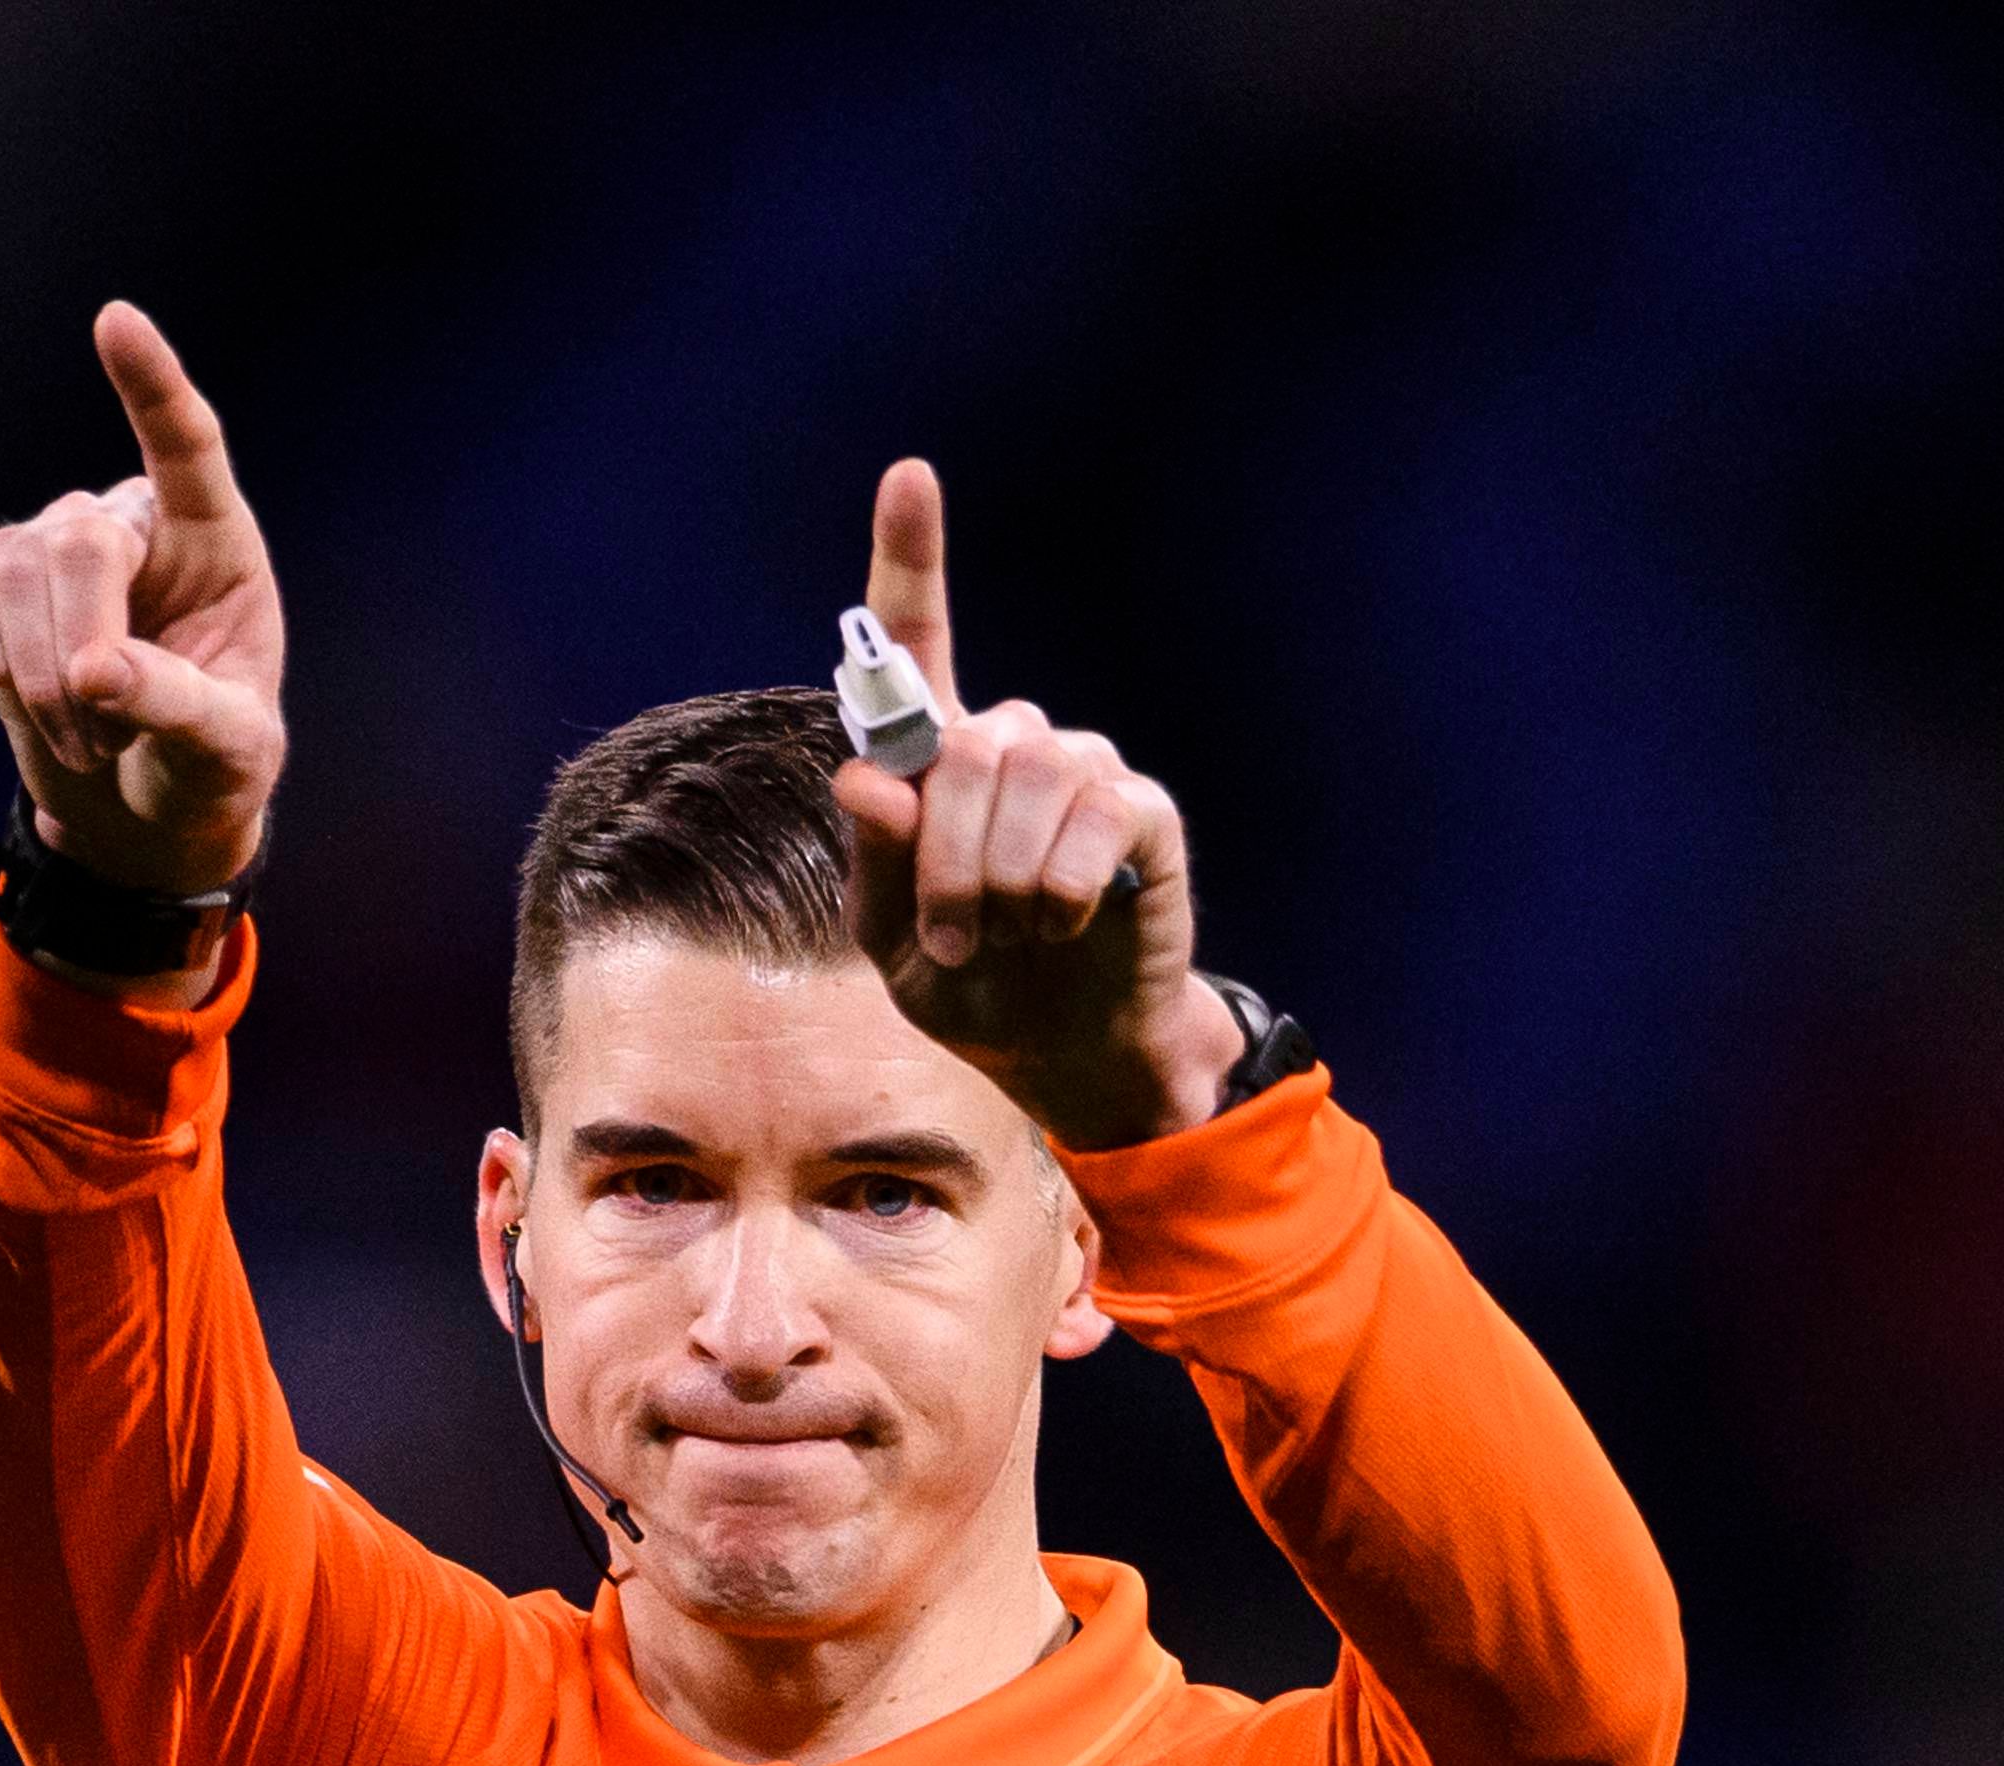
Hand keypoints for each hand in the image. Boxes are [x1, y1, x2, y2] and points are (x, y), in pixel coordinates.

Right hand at [0, 302, 286, 909]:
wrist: (145, 806)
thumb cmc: (209, 764)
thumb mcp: (227, 751)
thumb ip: (178, 706)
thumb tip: (92, 669)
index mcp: (214, 540)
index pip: (185, 445)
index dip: (151, 386)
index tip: (115, 321)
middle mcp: (133, 522)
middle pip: (78, 543)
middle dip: (78, 649)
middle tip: (104, 736)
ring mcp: (52, 544)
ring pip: (12, 574)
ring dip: (39, 684)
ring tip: (90, 739)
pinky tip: (28, 700)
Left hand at [827, 460, 1245, 1148]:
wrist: (1063, 1053)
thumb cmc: (973, 985)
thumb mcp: (891, 941)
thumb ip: (871, 859)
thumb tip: (864, 774)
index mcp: (937, 760)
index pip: (919, 641)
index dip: (912, 556)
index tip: (909, 474)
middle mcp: (1012, 743)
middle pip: (961, 747)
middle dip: (942, 860)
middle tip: (956, 938)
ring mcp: (1081, 769)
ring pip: (1024, 779)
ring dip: (1000, 882)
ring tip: (1010, 939)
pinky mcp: (1140, 812)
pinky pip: (1093, 817)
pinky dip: (1063, 889)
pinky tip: (1066, 925)